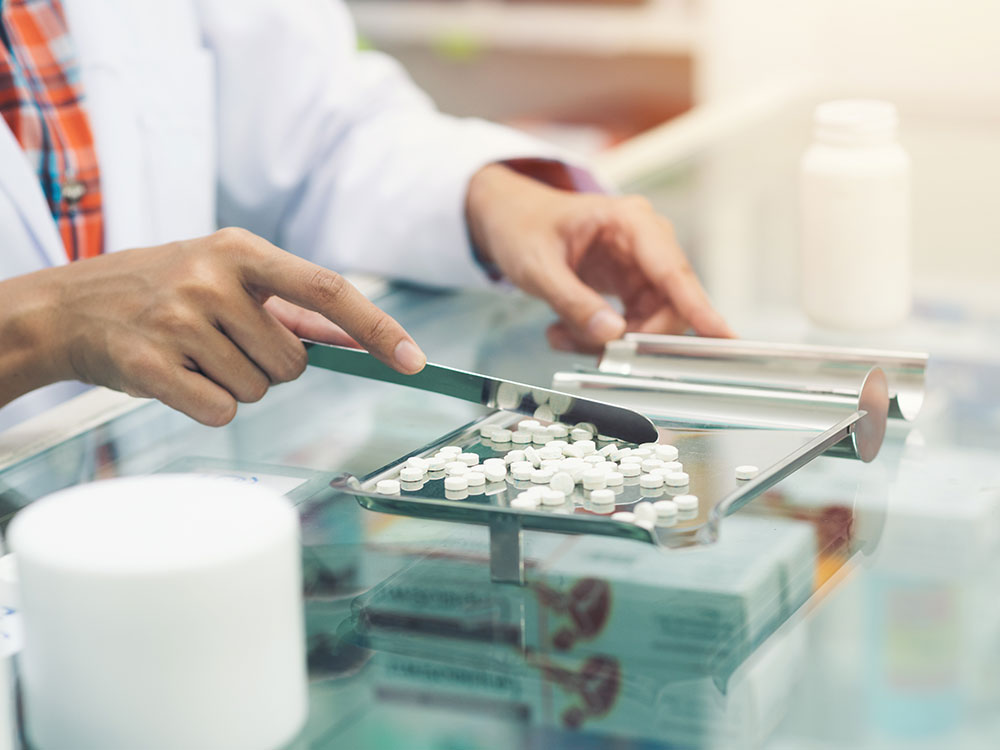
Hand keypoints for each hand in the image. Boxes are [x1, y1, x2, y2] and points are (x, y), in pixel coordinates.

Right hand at [0, 228, 424, 424]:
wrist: (69, 306)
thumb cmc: (162, 289)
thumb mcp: (226, 275)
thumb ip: (293, 306)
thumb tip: (360, 338)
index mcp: (242, 250)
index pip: (331, 291)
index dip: (378, 329)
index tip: (414, 360)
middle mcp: (213, 279)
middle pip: (294, 362)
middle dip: (271, 366)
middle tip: (223, 344)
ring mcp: (180, 319)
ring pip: (258, 389)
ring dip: (235, 384)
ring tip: (194, 354)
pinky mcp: (151, 363)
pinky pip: (219, 410)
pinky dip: (207, 405)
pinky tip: (176, 377)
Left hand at [466, 164, 733, 351]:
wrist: (509, 217)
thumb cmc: (523, 226)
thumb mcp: (538, 266)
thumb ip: (573, 302)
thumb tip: (611, 335)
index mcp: (630, 222)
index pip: (674, 271)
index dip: (700, 308)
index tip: (722, 336)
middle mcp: (646, 243)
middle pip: (668, 306)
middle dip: (634, 338)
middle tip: (593, 354)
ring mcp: (641, 266)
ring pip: (649, 323)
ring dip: (609, 343)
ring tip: (562, 338)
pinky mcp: (630, 287)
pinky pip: (631, 325)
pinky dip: (599, 338)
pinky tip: (565, 333)